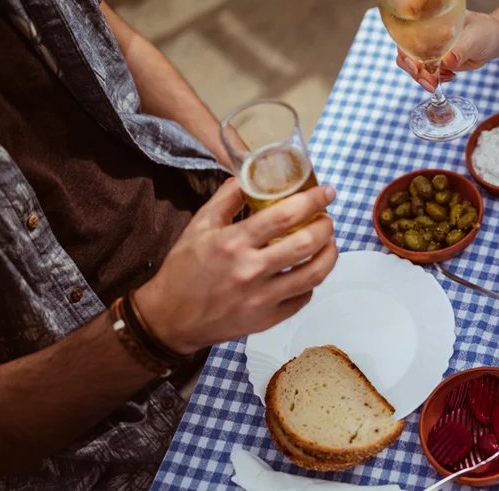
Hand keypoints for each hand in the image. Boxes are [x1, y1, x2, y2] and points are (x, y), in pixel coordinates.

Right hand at [134, 178, 338, 353]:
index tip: (327, 192)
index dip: (313, 200)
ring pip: (313, 275)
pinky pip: (302, 299)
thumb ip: (225, 200)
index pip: (284, 215)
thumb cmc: (183, 271)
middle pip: (306, 244)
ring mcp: (260, 299)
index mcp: (233, 243)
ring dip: (329, 255)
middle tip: (328, 219)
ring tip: (329, 244)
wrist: (169, 319)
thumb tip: (247, 177)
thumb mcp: (198, 228)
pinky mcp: (266, 320)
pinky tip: (309, 270)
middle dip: (326, 226)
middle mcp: (249, 270)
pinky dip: (312, 282)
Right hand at [396, 10, 498, 91]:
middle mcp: (424, 37)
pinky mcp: (435, 64)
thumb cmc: (483, 31)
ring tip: (438, 85)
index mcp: (428, 24)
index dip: (405, 53)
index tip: (415, 66)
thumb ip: (462, 49)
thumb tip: (448, 61)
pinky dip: (435, 80)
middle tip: (430, 84)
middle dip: (414, 73)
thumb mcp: (475, 38)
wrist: (492, 39)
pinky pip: (427, 75)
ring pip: (414, 69)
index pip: (405, 38)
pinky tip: (451, 77)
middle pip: (405, 57)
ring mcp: (428, 51)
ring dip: (424, 80)